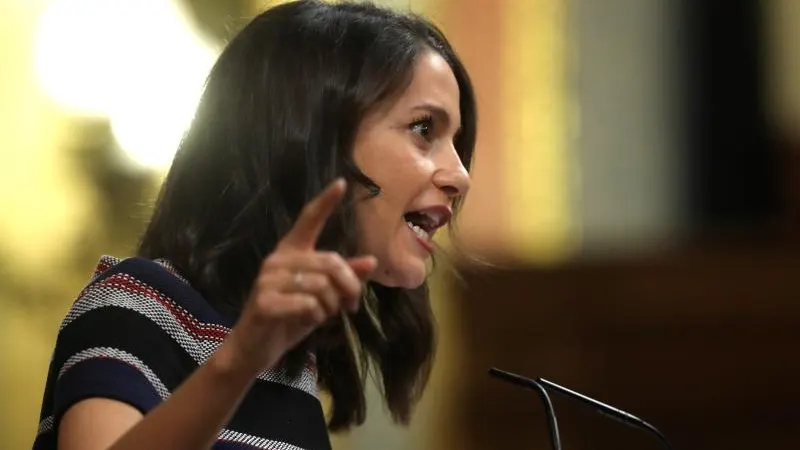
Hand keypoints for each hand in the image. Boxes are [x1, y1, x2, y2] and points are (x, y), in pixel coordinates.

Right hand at [225, 179, 376, 374]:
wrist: (256, 348)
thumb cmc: (290, 318)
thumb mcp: (322, 298)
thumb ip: (343, 279)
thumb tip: (372, 262)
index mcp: (291, 252)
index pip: (309, 220)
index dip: (325, 202)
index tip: (341, 182)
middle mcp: (278, 259)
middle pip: (331, 262)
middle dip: (348, 287)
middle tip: (350, 305)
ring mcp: (268, 279)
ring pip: (322, 286)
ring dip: (331, 306)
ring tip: (325, 315)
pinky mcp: (265, 301)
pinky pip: (308, 304)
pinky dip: (316, 317)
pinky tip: (307, 322)